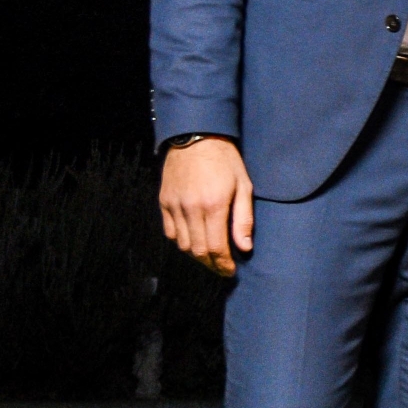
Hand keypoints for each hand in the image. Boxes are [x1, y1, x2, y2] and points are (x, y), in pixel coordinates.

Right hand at [159, 137, 253, 276]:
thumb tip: (245, 247)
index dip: (223, 264)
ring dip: (196, 256)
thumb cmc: (225, 160)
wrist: (196, 137)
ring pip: (182, 244)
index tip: (231, 271)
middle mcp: (190, 208)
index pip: (216, 248)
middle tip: (222, 269)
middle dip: (211, 264)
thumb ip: (244, 219)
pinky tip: (194, 241)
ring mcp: (173, 205)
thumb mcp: (244, 185)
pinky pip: (170, 232)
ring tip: (211, 257)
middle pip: (197, 251)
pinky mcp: (163, 201)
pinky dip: (182, 242)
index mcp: (213, 205)